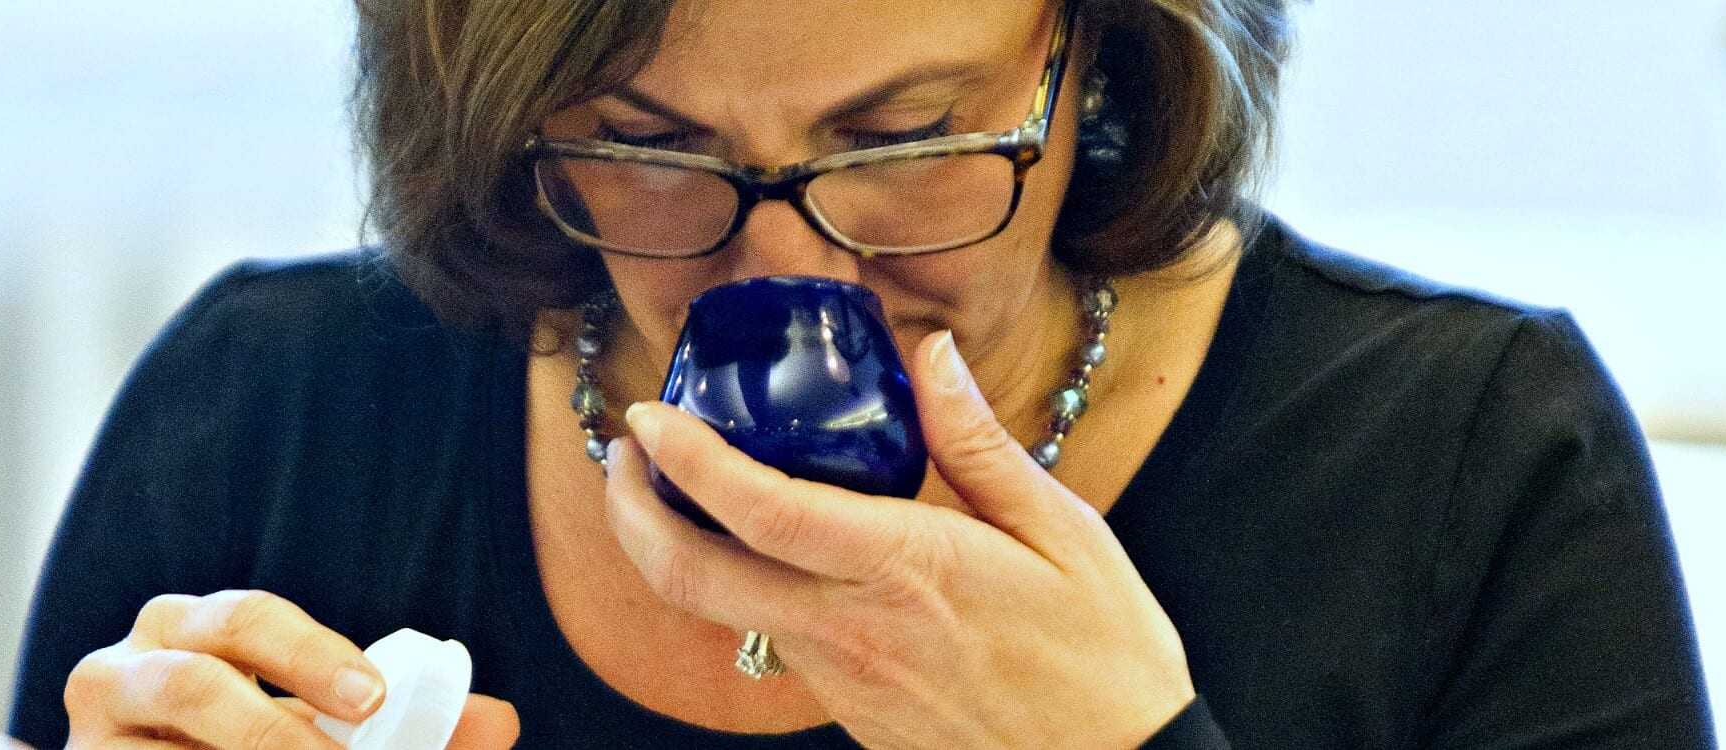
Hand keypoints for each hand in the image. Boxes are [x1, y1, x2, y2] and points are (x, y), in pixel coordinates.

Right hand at [61, 589, 519, 748]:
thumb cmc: (255, 742)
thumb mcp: (327, 728)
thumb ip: (410, 723)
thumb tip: (498, 721)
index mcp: (186, 627)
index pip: (247, 620)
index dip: (311, 658)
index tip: (374, 699)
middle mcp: (117, 671)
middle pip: (192, 685)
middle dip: (274, 731)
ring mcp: (88, 743)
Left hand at [605, 331, 1194, 748]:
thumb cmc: (1103, 654)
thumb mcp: (1062, 528)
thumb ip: (978, 442)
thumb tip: (931, 355)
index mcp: (904, 565)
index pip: (759, 509)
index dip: (687, 457)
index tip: (649, 413)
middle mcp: (851, 626)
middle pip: (693, 576)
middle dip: (630, 512)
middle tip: (622, 454)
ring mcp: (842, 678)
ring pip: (720, 613)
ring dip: (677, 550)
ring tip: (677, 487)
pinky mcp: (849, 712)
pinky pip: (771, 640)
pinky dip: (738, 588)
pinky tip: (759, 551)